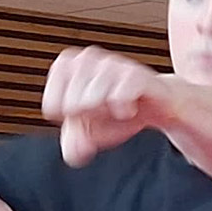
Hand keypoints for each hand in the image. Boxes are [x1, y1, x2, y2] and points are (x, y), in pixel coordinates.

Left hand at [42, 46, 166, 165]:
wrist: (160, 106)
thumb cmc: (121, 111)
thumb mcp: (91, 130)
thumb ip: (74, 143)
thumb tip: (73, 153)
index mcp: (68, 66)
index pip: (51, 105)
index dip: (70, 121)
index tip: (84, 115)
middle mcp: (87, 58)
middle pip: (72, 105)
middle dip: (89, 118)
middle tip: (105, 112)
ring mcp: (111, 63)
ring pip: (92, 100)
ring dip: (106, 114)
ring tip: (117, 109)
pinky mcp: (135, 74)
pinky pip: (119, 96)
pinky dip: (123, 110)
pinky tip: (128, 108)